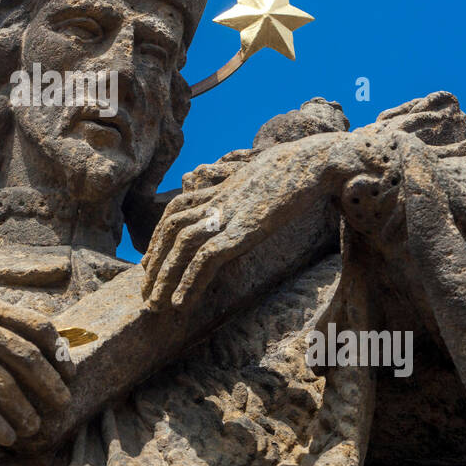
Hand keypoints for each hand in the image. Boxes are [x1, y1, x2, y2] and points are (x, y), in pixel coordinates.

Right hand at [0, 246, 73, 447]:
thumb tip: (11, 317)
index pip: (37, 327)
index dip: (59, 351)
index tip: (70, 369)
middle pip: (25, 356)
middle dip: (49, 383)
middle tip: (64, 402)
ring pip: (1, 380)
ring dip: (23, 407)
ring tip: (36, 426)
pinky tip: (5, 435)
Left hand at [141, 130, 407, 310]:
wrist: (318, 160)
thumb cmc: (304, 168)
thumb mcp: (270, 176)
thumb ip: (252, 186)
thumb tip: (253, 189)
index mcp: (225, 188)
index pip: (177, 209)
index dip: (160, 236)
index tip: (151, 262)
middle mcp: (220, 199)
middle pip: (172, 228)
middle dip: (155, 262)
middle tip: (147, 293)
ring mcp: (230, 213)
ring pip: (182, 244)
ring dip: (165, 278)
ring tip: (156, 305)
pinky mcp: (243, 229)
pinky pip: (206, 258)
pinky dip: (188, 281)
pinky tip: (180, 303)